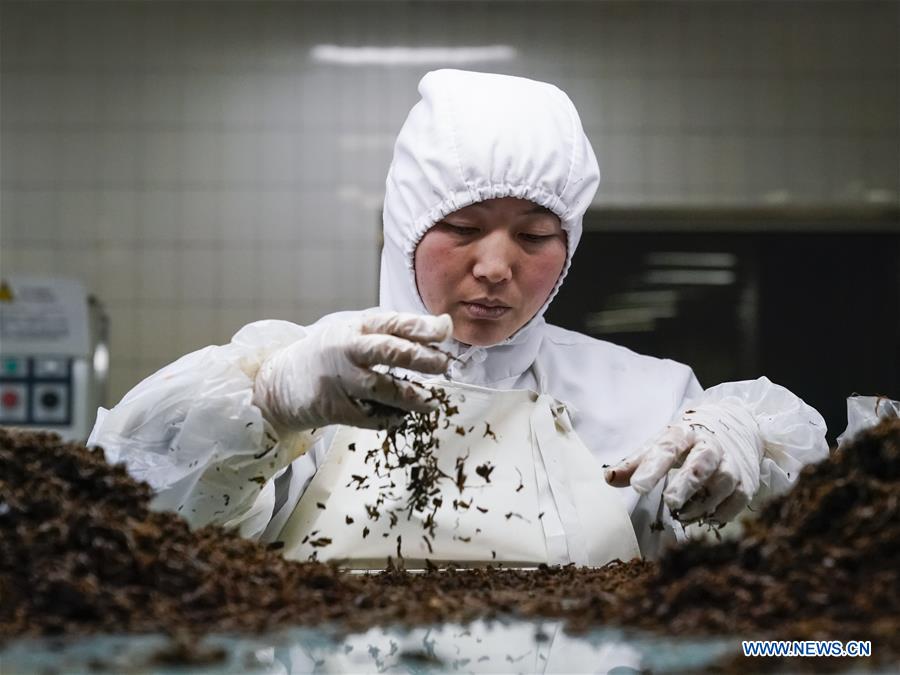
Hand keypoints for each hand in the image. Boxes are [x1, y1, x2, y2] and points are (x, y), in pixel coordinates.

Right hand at [253, 312, 452, 430]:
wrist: (279, 381)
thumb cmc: (329, 353)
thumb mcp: (355, 332)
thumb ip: (395, 329)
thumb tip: (443, 326)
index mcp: (355, 327)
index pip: (393, 323)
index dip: (422, 327)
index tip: (445, 331)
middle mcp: (348, 351)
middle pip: (390, 352)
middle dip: (422, 358)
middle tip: (443, 365)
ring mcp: (341, 381)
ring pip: (383, 389)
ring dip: (412, 398)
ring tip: (431, 403)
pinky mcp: (335, 408)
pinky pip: (372, 416)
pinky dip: (391, 418)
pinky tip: (402, 416)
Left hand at [604, 402, 763, 522]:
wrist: (735, 425)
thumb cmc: (687, 441)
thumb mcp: (660, 444)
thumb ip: (635, 462)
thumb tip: (608, 479)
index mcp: (684, 433)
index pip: (667, 447)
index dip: (652, 467)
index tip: (637, 487)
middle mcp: (711, 445)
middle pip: (701, 463)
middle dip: (686, 484)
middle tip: (669, 502)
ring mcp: (731, 463)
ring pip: (721, 484)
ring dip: (700, 503)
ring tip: (682, 513)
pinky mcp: (747, 481)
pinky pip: (736, 500)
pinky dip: (721, 512)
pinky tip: (706, 517)